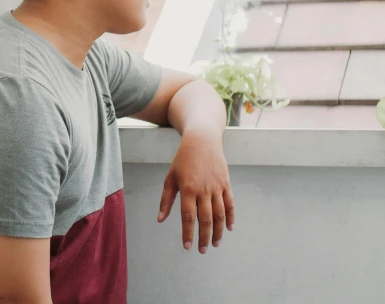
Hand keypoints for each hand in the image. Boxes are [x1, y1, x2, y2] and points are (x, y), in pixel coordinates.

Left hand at [157, 128, 233, 253]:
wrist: (202, 141)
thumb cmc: (183, 159)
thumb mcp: (170, 177)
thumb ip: (166, 199)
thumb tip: (160, 219)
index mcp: (187, 188)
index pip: (188, 216)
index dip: (188, 233)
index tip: (187, 246)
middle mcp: (203, 190)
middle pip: (205, 219)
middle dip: (203, 237)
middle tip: (202, 250)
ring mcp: (216, 187)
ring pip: (219, 214)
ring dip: (218, 231)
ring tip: (215, 244)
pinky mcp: (226, 184)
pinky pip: (230, 204)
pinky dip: (230, 217)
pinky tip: (228, 228)